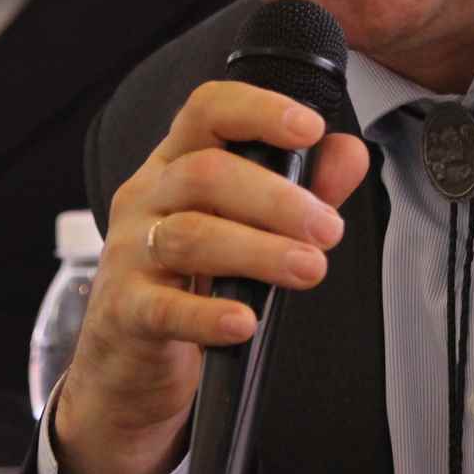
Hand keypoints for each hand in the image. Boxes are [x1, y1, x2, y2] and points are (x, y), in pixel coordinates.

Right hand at [54, 81, 367, 473]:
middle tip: (328, 229)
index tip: (309, 129)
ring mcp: (130, 253)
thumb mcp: (244, 226)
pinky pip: (164, 307)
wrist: (125, 362)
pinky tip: (244, 321)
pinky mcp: (125, 312)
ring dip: (258, 251)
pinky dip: (207, 314)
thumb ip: (301, 188)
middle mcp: (147, 198)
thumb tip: (348, 154)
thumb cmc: (189, 279)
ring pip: (190, 236)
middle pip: (205, 173)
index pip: (208, 111)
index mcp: (176, 163)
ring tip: (309, 269)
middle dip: (276, 198)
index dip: (259, 110)